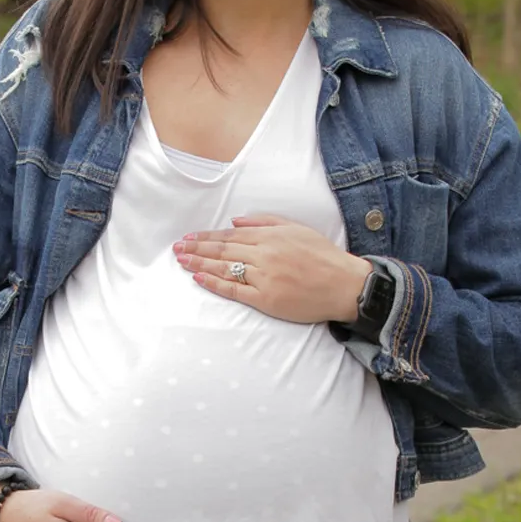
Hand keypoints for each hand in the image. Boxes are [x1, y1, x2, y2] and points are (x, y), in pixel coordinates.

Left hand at [173, 213, 366, 324]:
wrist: (344, 285)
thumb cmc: (323, 256)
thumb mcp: (297, 229)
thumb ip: (265, 222)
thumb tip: (235, 221)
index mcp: (270, 236)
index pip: (230, 236)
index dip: (207, 237)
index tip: (189, 237)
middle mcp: (264, 255)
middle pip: (222, 251)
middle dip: (197, 249)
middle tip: (176, 249)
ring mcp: (264, 278)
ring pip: (225, 269)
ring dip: (200, 264)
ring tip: (182, 262)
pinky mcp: (266, 299)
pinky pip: (235, 291)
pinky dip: (215, 284)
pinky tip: (200, 279)